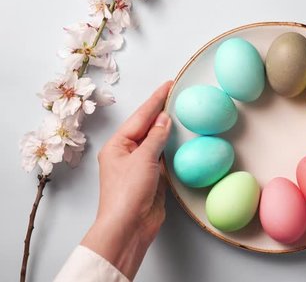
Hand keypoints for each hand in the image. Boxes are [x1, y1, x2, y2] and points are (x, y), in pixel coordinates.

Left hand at [81, 81, 172, 279]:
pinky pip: (163, 157)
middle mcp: (126, 153)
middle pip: (147, 127)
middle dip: (161, 111)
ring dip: (168, 129)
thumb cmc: (128, 194)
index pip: (141, 116)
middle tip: (177, 95)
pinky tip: (181, 140)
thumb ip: (156, 137)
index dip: (156, 100)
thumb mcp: (143, 159)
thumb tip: (165, 119)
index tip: (169, 85)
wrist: (128, 228)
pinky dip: (172, 147)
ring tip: (181, 113)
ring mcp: (139, 166)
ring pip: (156, 141)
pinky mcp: (151, 179)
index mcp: (117, 145)